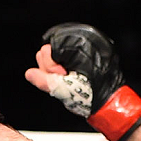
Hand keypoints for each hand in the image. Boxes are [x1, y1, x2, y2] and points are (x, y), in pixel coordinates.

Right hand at [27, 23, 140, 140]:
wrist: (110, 101)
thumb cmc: (92, 96)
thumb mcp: (65, 91)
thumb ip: (45, 81)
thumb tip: (29, 74)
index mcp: (76, 44)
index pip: (47, 51)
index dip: (51, 68)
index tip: (63, 78)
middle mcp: (81, 39)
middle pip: (48, 49)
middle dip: (52, 67)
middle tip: (67, 79)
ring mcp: (83, 44)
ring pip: (55, 53)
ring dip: (58, 67)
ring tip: (71, 79)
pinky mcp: (85, 52)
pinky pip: (66, 55)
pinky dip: (66, 65)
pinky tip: (72, 75)